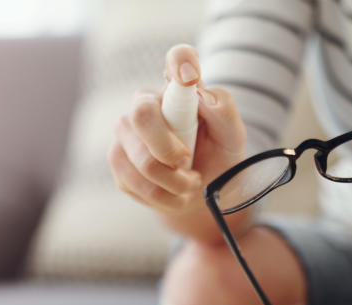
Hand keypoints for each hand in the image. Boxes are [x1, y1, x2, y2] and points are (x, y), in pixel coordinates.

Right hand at [108, 44, 246, 213]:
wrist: (200, 192)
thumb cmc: (217, 157)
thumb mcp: (233, 137)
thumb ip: (224, 110)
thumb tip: (201, 95)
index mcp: (178, 90)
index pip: (178, 59)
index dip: (180, 63)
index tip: (190, 77)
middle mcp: (146, 104)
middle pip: (141, 115)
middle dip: (168, 149)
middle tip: (188, 162)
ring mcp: (126, 133)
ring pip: (142, 161)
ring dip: (174, 183)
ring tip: (189, 184)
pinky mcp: (118, 161)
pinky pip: (136, 184)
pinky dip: (163, 197)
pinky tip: (174, 194)